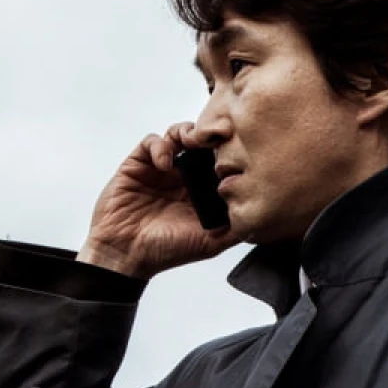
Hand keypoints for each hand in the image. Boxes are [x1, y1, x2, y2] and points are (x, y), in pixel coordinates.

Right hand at [79, 122, 241, 278]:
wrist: (126, 255)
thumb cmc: (166, 251)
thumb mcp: (210, 243)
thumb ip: (234, 229)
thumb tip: (260, 217)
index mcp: (202, 191)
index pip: (220, 162)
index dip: (230, 153)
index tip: (240, 150)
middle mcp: (183, 177)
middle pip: (202, 143)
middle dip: (211, 135)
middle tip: (219, 135)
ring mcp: (161, 169)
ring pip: (178, 135)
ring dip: (187, 132)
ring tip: (192, 142)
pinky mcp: (138, 165)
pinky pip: (152, 142)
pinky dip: (160, 146)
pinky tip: (165, 163)